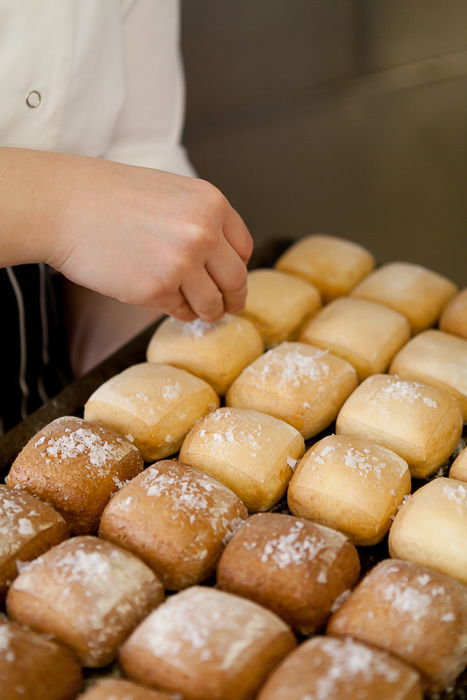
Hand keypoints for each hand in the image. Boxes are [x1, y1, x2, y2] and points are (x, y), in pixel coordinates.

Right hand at [46, 155, 252, 321]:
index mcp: (212, 204)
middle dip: (233, 298)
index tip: (230, 279)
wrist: (63, 205)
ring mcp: (181, 263)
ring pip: (211, 303)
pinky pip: (180, 310)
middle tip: (229, 308)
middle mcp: (204, 233)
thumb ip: (201, 221)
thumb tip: (222, 260)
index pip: (243, 248)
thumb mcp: (171, 192)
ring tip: (201, 312)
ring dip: (208, 311)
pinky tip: (165, 300)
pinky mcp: (156, 290)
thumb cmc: (110, 197)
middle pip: (236, 280)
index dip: (237, 267)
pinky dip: (177, 310)